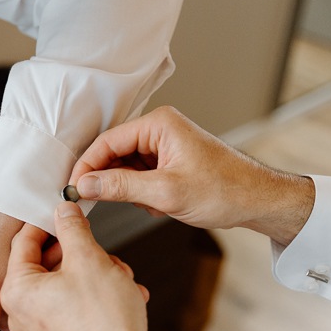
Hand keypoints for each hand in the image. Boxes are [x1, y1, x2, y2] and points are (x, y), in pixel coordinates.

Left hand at [0, 201, 161, 330]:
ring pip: (63, 282)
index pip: (24, 240)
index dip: (48, 221)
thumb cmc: (105, 323)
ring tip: (118, 276)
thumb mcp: (89, 260)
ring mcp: (38, 328)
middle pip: (46, 262)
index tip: (66, 212)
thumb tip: (64, 210)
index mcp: (17, 290)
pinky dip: (94, 294)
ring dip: (94, 272)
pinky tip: (120, 292)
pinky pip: (70, 304)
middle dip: (79, 252)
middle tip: (100, 249)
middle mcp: (20, 312)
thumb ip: (72, 228)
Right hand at [70, 106, 314, 245]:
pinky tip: (161, 205)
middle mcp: (160, 129)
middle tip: (101, 204)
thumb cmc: (224, 190)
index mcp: (159, 124)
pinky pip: (141, 176)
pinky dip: (144, 194)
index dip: (87, 166)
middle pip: (114, 154)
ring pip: (126, 168)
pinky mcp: (169, 162)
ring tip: (153, 205)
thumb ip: (120, 187)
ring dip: (131, 191)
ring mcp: (165, 146)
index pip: (107, 141)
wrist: (258, 201)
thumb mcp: (165, 192)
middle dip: (111, 181)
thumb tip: (85, 186)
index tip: (73, 189)